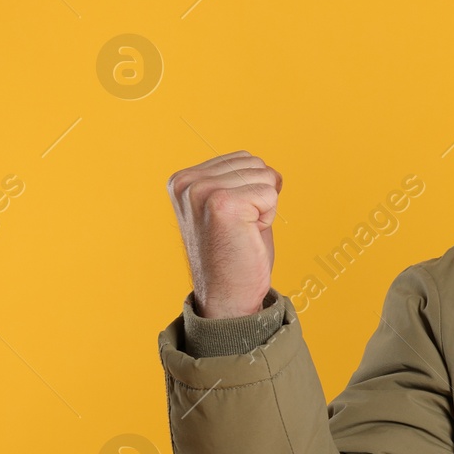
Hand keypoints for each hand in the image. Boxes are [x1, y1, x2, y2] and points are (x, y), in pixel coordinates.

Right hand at [167, 150, 281, 318]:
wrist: (228, 295)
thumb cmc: (235, 252)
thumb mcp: (229, 207)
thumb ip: (238, 181)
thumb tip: (268, 168)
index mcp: (182, 179)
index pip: (243, 158)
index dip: (251, 189)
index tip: (233, 219)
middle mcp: (187, 182)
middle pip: (255, 164)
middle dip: (259, 196)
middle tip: (240, 228)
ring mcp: (202, 191)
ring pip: (265, 176)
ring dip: (264, 207)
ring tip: (243, 231)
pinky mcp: (222, 204)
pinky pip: (270, 193)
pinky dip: (269, 216)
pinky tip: (248, 235)